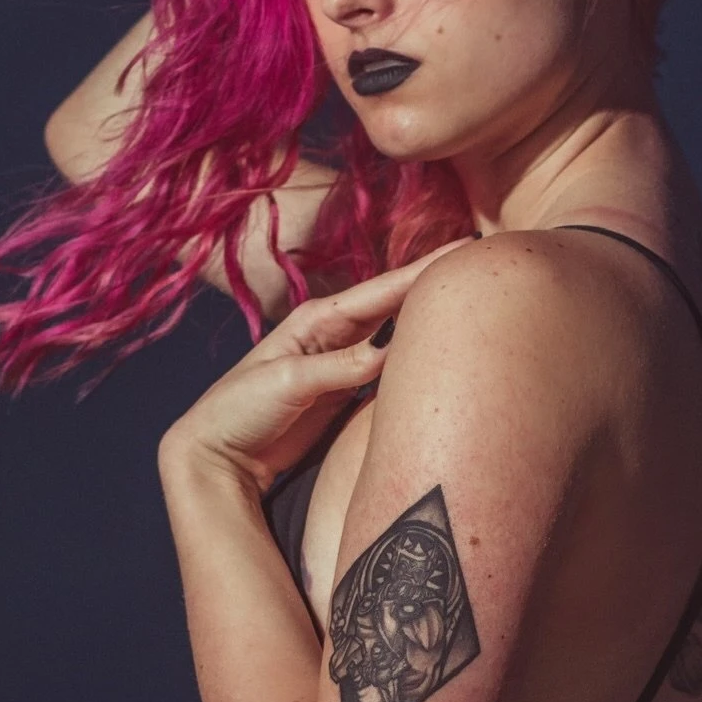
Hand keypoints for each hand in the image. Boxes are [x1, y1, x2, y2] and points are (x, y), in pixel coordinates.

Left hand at [159, 243, 468, 493]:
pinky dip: (413, 354)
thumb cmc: (238, 411)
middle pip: (396, 302)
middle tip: (485, 262)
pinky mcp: (345, 392)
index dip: (426, 269)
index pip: (384, 290)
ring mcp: (342, 360)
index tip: (469, 247)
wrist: (216, 453)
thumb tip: (393, 348)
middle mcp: (334, 333)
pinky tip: (438, 349)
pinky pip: (389, 366)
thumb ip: (341, 366)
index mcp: (318, 320)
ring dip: (428, 315)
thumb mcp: (289, 383)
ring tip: (471, 297)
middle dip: (436, 281)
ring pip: (396, 332)